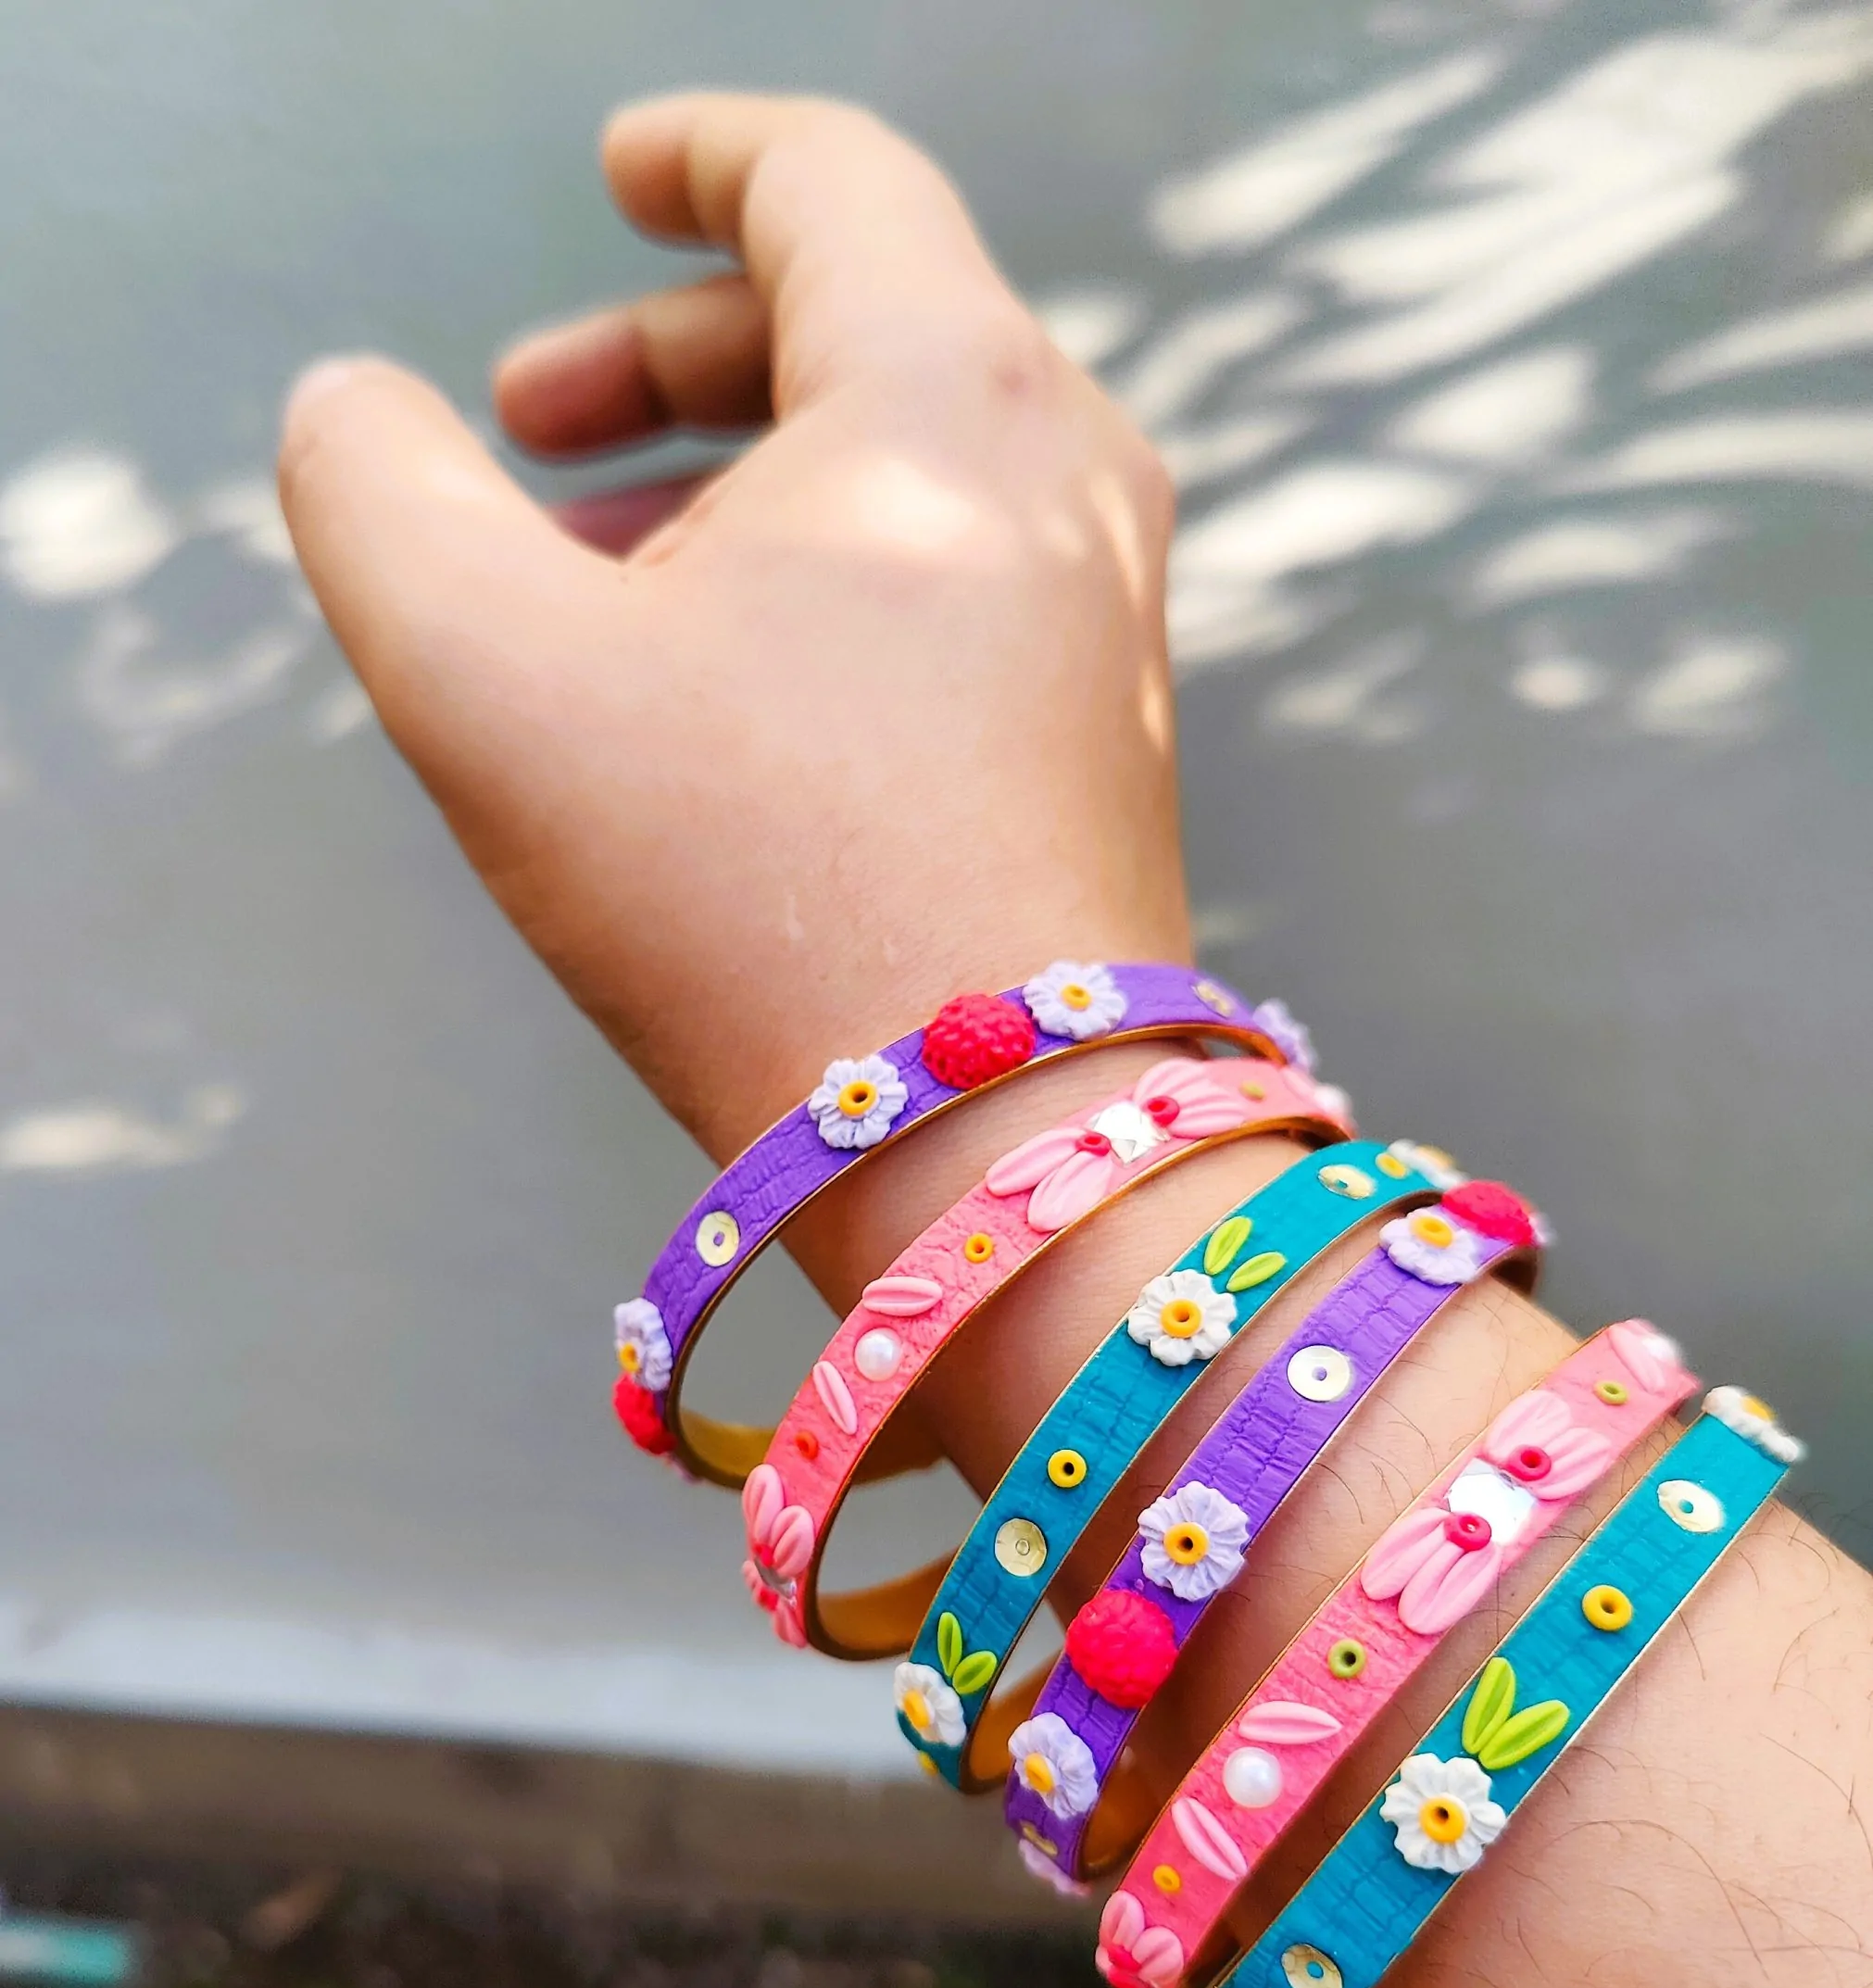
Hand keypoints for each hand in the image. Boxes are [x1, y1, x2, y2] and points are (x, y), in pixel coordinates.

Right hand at [277, 93, 1187, 1160]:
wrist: (999, 1148)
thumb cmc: (758, 902)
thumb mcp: (489, 675)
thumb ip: (376, 493)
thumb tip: (360, 414)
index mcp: (952, 390)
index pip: (828, 180)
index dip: (698, 154)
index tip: (613, 174)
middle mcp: (1066, 473)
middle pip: (858, 325)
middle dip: (668, 357)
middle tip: (522, 428)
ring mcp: (1103, 610)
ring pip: (897, 475)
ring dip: (727, 489)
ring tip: (578, 584)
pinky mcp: (1099, 731)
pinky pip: (942, 589)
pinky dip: (814, 589)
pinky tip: (707, 696)